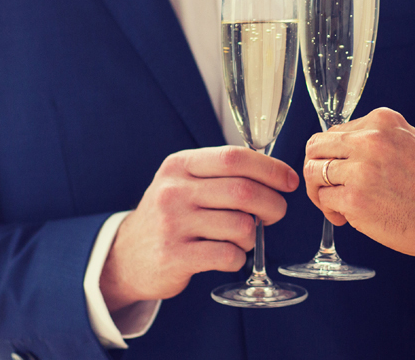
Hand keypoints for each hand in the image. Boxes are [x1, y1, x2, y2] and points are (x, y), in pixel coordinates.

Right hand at [100, 146, 298, 310]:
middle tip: (275, 214)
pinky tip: (228, 256)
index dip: (270, 168)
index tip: (288, 181)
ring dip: (253, 236)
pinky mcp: (174, 256)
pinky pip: (228, 255)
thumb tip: (277, 174)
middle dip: (272, 204)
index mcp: (179, 165)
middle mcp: (173, 190)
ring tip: (242, 238)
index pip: (234, 157)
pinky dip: (239, 258)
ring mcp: (172, 224)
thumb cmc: (171, 215)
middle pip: (243, 192)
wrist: (125, 256)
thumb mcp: (184, 182)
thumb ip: (222, 173)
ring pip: (241, 226)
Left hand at [303, 108, 414, 261]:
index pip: (335, 131)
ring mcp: (360, 170)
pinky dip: (330, 210)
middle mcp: (369, 141)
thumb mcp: (414, 141)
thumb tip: (349, 146)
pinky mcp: (354, 199)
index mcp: (382, 122)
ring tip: (335, 205)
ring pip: (313, 173)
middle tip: (324, 186)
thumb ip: (381, 138)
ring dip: (319, 191)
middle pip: (316, 147)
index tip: (340, 169)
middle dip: (316, 168)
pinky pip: (325, 199)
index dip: (332, 153)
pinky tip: (345, 217)